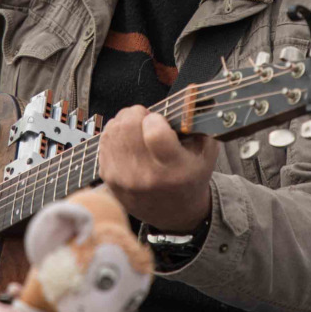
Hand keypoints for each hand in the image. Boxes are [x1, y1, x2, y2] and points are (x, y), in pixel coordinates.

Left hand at [98, 105, 217, 231]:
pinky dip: (115, 133)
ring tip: (137, 128)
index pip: (154, 132)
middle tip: (147, 119)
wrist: (174, 213)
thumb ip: (198, 124)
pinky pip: (104, 140)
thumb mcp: (206, 152)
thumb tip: (186, 98)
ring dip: (125, 121)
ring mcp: (123, 178)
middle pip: (128, 125)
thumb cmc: (191, 176)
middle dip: (138, 113)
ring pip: (113, 129)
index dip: (156, 119)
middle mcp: (145, 176)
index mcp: (173, 169)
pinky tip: (128, 140)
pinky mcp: (109, 177)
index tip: (160, 121)